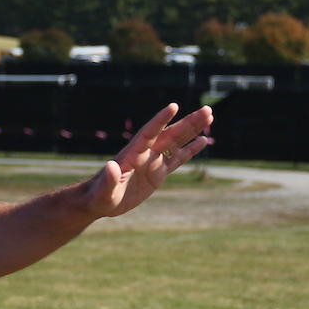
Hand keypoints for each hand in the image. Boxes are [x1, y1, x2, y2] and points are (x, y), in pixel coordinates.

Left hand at [82, 103, 214, 219]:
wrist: (100, 201)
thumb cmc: (99, 195)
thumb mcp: (104, 190)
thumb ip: (109, 179)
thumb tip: (111, 166)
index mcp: (132, 153)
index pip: (149, 133)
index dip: (161, 120)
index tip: (174, 106)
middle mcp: (145, 153)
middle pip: (170, 133)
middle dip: (188, 122)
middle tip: (207, 110)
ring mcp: (153, 161)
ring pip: (177, 142)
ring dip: (192, 130)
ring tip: (209, 116)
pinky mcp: (158, 172)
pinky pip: (177, 158)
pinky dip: (190, 150)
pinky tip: (203, 140)